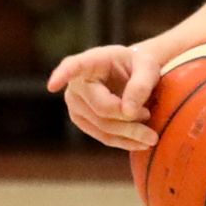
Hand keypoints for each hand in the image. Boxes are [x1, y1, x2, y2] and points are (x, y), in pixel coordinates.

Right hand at [46, 37, 162, 148]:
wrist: (131, 75)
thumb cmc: (138, 66)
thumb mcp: (147, 67)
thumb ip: (140, 85)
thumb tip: (129, 112)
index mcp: (90, 62)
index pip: (72, 67)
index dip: (62, 76)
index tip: (52, 86)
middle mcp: (76, 84)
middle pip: (101, 108)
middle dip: (128, 119)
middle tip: (150, 116)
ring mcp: (75, 105)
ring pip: (102, 127)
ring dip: (129, 134)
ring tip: (152, 135)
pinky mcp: (83, 121)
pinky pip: (103, 136)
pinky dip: (124, 142)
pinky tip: (142, 144)